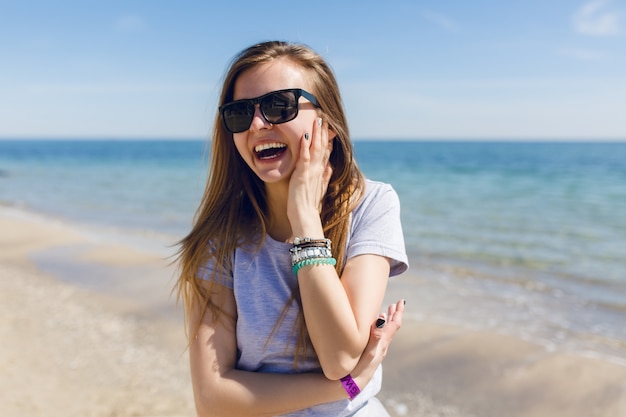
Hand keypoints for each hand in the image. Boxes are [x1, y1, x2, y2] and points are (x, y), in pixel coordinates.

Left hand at [287, 117, 333, 234]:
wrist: (305, 218)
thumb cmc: (309, 206)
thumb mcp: (319, 189)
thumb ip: (324, 176)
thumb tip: (329, 166)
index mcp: (321, 172)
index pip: (325, 151)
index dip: (327, 138)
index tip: (328, 126)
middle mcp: (318, 170)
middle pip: (323, 147)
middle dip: (323, 131)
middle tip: (323, 116)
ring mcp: (311, 172)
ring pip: (316, 149)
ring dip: (317, 134)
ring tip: (318, 120)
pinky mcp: (302, 176)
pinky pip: (304, 158)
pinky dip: (305, 146)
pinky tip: (304, 135)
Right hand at [349, 299, 404, 388]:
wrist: (353, 385)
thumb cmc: (360, 368)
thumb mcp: (368, 350)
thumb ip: (375, 335)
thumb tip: (382, 318)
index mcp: (382, 343)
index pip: (394, 325)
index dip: (398, 313)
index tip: (400, 301)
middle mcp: (381, 346)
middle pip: (391, 327)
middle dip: (394, 314)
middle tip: (396, 303)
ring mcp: (376, 351)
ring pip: (385, 332)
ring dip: (387, 321)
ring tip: (387, 312)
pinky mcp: (370, 354)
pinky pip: (378, 337)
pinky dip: (378, 328)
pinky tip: (374, 329)